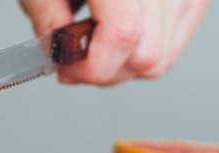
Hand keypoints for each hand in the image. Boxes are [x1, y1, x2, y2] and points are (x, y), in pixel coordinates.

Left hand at [19, 0, 208, 84]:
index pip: (122, 34)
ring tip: (96, 43)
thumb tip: (61, 55)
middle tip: (75, 60)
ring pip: (160, 59)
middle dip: (104, 71)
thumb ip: (46, 14)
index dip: (92, 66)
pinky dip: (141, 54)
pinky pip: (172, 48)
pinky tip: (117, 40)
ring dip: (122, 66)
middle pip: (145, 55)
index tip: (66, 68)